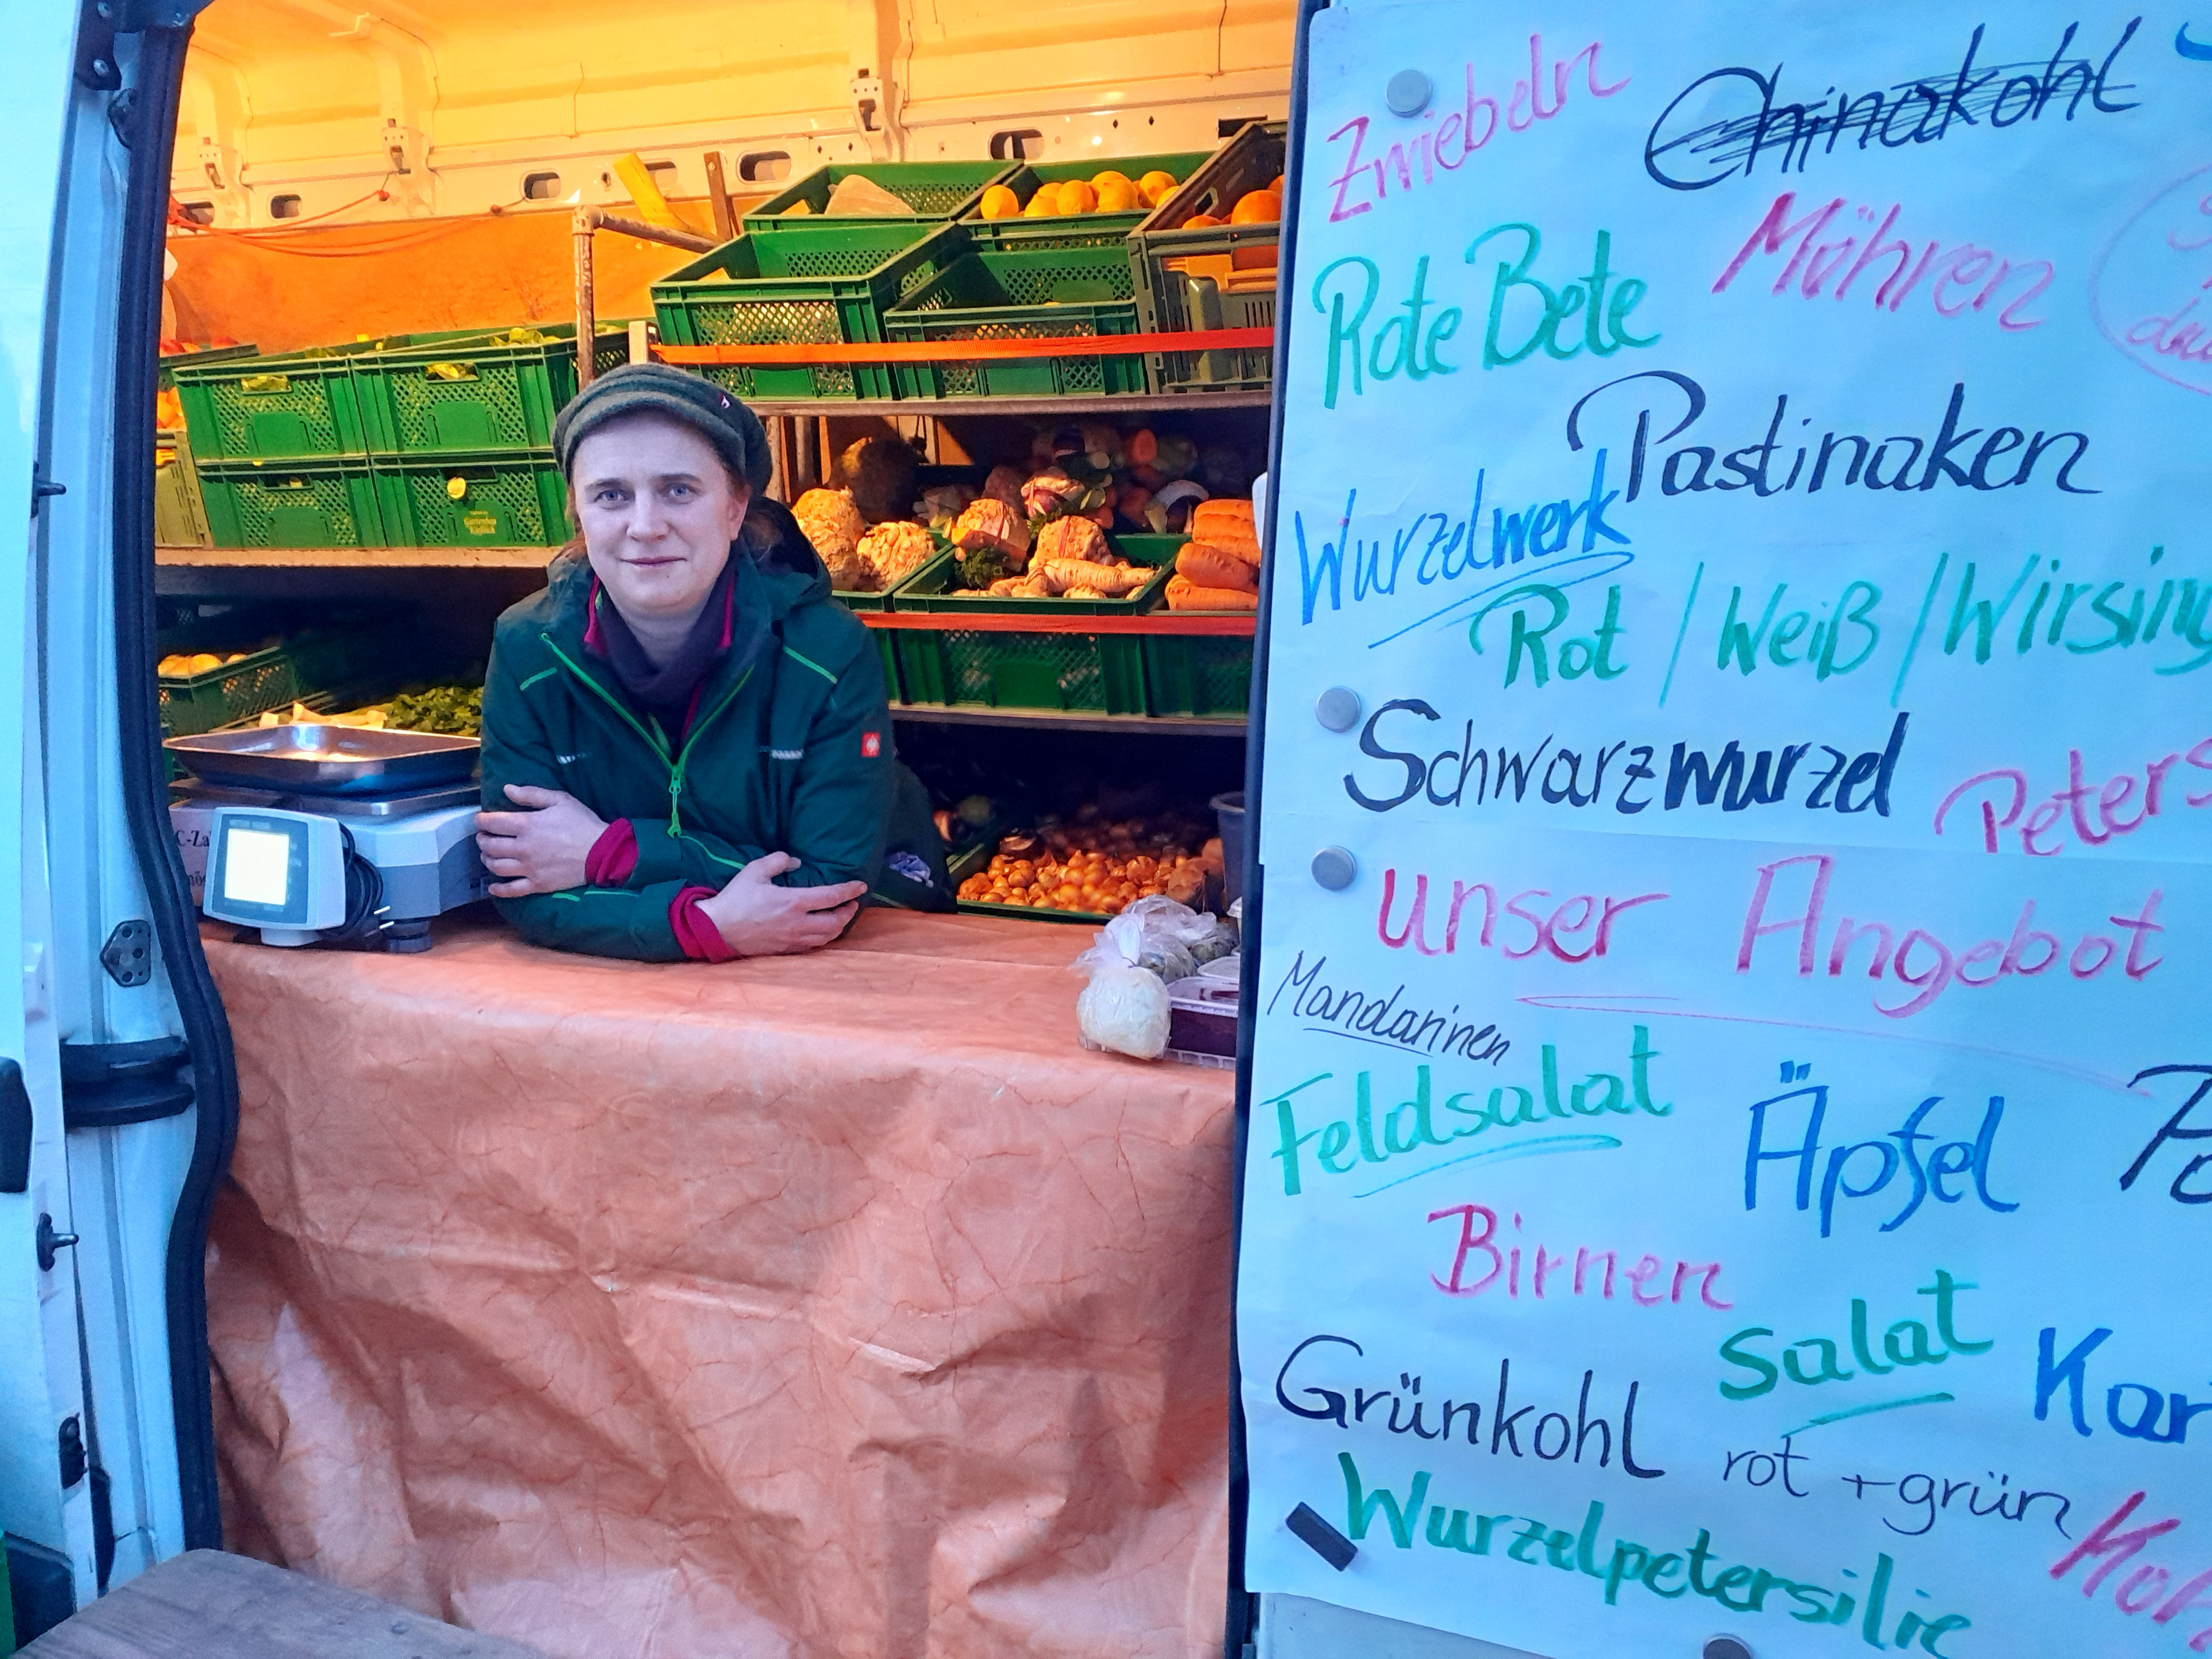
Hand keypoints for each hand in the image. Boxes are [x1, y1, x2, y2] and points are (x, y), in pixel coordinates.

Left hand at [475, 784, 608, 897]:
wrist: (603, 852)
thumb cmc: (582, 822)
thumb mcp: (560, 800)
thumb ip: (531, 794)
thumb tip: (506, 789)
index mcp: (527, 825)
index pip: (492, 822)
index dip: (481, 821)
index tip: (479, 820)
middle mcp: (523, 848)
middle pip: (490, 845)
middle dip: (482, 840)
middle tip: (484, 837)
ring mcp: (529, 868)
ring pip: (496, 867)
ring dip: (487, 860)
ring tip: (489, 855)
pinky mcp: (537, 884)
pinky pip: (512, 890)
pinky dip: (498, 889)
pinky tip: (493, 886)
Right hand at [695, 852, 866, 956]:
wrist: (717, 929)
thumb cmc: (736, 898)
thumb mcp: (754, 871)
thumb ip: (778, 861)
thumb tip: (796, 861)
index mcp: (794, 902)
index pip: (832, 897)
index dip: (849, 891)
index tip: (861, 886)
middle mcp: (798, 923)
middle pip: (836, 922)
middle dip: (848, 912)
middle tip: (851, 903)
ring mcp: (793, 939)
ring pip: (826, 937)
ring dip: (838, 927)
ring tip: (840, 916)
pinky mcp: (785, 949)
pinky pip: (812, 946)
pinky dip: (823, 938)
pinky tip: (822, 931)